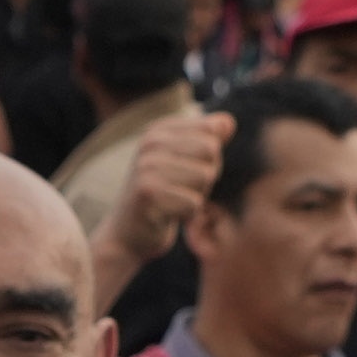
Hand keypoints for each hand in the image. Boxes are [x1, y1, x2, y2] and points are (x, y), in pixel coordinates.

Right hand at [110, 106, 227, 258]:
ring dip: (197, 196)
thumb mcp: (184, 162)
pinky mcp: (148, 193)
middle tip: (181, 190)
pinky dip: (188, 215)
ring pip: (205, 177)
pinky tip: (168, 216)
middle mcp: (150, 142)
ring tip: (173, 202)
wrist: (126, 234)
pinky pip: (194, 203)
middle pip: (211, 152)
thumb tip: (229, 121)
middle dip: (205, 177)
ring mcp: (146, 166)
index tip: (184, 173)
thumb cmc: (162, 196)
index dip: (207, 159)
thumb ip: (207, 139)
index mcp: (159, 130)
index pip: (211, 134)